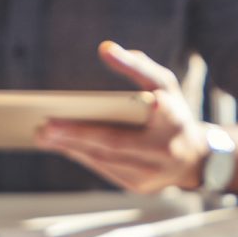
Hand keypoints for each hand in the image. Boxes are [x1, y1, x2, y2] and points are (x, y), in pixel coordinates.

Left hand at [35, 41, 213, 192]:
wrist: (193, 159)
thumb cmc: (171, 114)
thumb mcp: (164, 85)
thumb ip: (137, 66)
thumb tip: (104, 48)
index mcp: (174, 120)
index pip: (163, 111)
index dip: (157, 107)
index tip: (151, 102)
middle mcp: (166, 150)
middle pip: (117, 143)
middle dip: (78, 135)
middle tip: (46, 127)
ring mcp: (153, 173)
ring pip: (106, 160)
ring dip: (72, 147)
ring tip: (44, 135)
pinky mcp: (140, 187)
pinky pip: (105, 170)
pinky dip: (83, 156)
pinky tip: (62, 145)